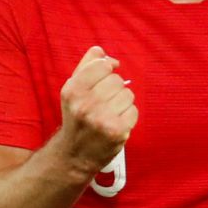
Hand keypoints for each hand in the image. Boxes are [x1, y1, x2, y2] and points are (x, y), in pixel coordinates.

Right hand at [58, 46, 137, 174]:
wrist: (74, 154)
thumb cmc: (76, 117)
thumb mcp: (73, 90)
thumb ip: (86, 66)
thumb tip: (104, 53)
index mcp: (73, 90)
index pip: (103, 65)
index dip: (106, 71)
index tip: (102, 81)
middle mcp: (86, 104)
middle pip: (117, 80)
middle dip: (114, 89)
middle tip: (103, 103)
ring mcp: (102, 119)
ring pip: (128, 94)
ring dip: (122, 103)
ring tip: (109, 113)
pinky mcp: (117, 131)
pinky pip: (134, 111)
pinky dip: (128, 116)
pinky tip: (116, 123)